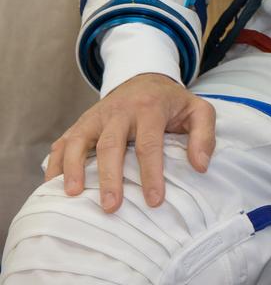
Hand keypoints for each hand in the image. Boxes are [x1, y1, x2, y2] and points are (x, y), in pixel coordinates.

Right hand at [45, 73, 215, 211]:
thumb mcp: (198, 110)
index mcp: (149, 108)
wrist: (144, 77)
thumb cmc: (171, 102)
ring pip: (79, 141)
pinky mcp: (81, 123)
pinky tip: (51, 187)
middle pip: (111, 144)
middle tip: (110, 206)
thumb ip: (204, 135)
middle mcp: (119, 111)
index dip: (151, 173)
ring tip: (72, 195)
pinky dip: (55, 164)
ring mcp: (96, 116)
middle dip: (110, 177)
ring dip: (74, 168)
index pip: (149, 143)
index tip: (154, 201)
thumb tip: (200, 166)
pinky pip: (62, 142)